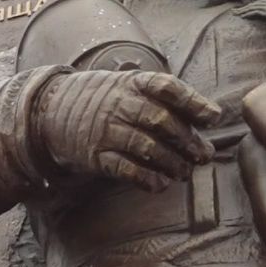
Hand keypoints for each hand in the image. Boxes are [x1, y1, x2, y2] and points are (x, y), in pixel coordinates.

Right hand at [35, 70, 222, 192]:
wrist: (53, 110)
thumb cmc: (106, 100)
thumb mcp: (130, 86)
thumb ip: (166, 101)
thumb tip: (210, 125)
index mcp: (133, 83)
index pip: (167, 87)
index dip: (193, 102)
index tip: (212, 118)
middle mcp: (119, 104)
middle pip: (160, 121)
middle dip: (187, 141)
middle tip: (203, 156)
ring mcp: (106, 130)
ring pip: (146, 148)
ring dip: (172, 163)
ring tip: (184, 172)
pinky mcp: (95, 155)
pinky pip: (125, 169)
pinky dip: (147, 179)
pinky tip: (160, 184)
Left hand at [235, 0, 265, 24]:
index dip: (258, 7)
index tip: (252, 9)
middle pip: (257, 5)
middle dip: (248, 7)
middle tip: (239, 10)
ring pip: (253, 7)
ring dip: (243, 10)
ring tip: (235, 13)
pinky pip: (253, 12)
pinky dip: (245, 13)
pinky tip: (239, 15)